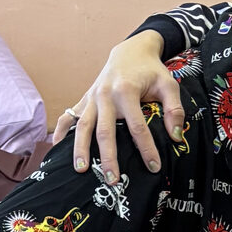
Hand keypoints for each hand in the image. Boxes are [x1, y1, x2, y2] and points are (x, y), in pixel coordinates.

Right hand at [49, 31, 183, 179]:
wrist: (130, 52)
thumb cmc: (151, 71)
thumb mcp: (169, 85)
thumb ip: (174, 109)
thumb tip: (175, 136)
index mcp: (127, 91)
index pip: (137, 127)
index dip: (146, 149)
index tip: (154, 167)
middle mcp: (105, 95)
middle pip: (105, 131)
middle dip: (108, 157)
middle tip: (112, 180)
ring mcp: (92, 97)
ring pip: (83, 126)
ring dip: (81, 149)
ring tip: (81, 170)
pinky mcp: (84, 99)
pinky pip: (69, 117)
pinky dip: (61, 132)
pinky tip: (56, 149)